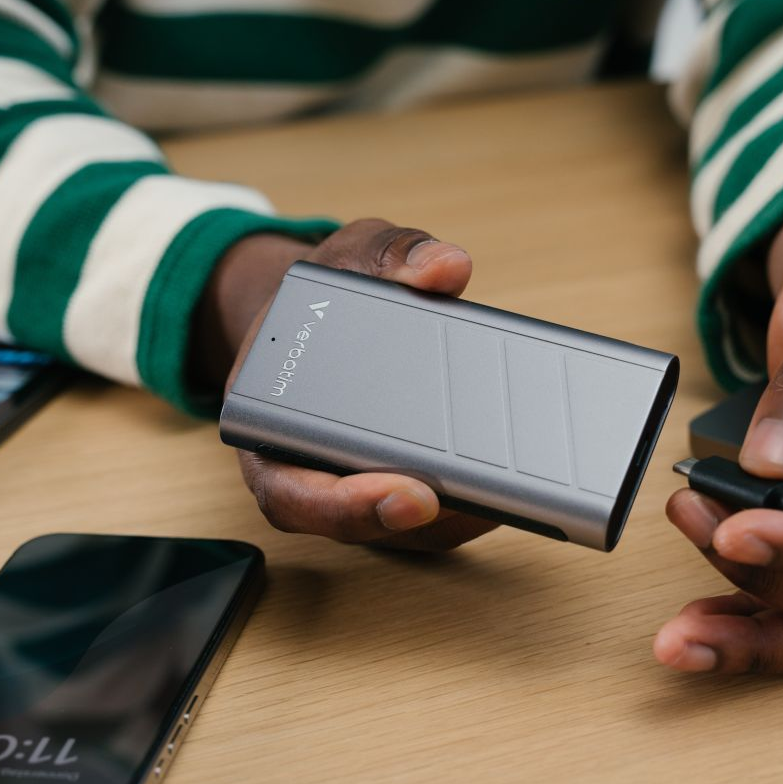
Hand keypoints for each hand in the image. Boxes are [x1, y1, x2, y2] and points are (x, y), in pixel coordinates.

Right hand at [195, 218, 499, 550]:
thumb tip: (447, 267)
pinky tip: (515, 476)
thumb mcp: (354, 251)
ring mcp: (354, 480)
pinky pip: (429, 514)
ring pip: (401, 532)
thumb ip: (393, 251)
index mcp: (267, 421)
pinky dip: (469, 502)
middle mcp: (306, 465)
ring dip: (455, 518)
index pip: (292, 492)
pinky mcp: (398, 482)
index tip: (412, 494)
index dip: (347, 507)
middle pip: (358, 524)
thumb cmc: (329, 287)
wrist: (322, 305)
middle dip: (420, 521)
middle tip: (482, 497)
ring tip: (514, 487)